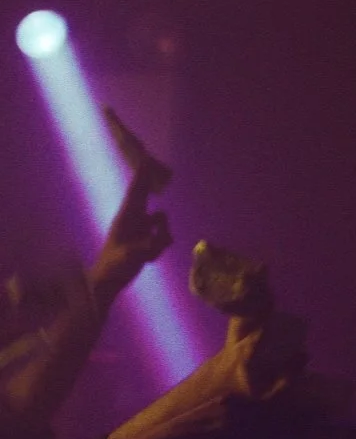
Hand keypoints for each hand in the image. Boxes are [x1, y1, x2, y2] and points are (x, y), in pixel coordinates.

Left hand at [89, 108, 173, 303]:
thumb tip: (165, 238)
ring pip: (161, 223)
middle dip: (148, 184)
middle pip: (145, 197)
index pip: (136, 192)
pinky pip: (162, 237)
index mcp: (126, 218)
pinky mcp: (145, 240)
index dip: (142, 175)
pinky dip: (159, 248)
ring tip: (150, 251)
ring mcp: (139, 230)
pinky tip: (148, 259)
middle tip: (155, 165)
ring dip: (161, 234)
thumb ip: (150, 246)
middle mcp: (133, 220)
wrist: (108, 281)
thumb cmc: (115, 267)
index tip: (146, 157)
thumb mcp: (132, 257)